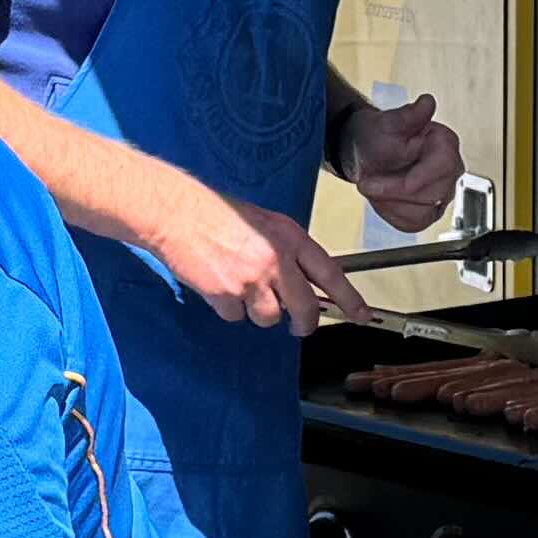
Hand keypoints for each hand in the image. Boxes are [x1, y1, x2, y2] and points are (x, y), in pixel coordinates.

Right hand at [133, 176, 372, 333]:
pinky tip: (216, 285)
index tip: (361, 314)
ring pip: (268, 318)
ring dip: (254, 311)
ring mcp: (252, 279)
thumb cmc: (216, 214)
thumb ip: (286, 252)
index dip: (349, 298)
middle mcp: (276, 259)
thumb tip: (302, 284)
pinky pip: (236, 317)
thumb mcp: (264, 224)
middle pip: (305, 310)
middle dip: (303, 323)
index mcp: (290, 237)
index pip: (330, 273)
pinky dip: (227, 308)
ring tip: (237, 285)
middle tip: (297, 326)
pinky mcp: (227, 294)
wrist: (176, 212)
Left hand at [335, 94, 464, 234]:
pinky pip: (414, 223)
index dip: (407, 182)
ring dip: (391, 204)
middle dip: (393, 193)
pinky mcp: (430, 210)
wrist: (366, 152)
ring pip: (423, 214)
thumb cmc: (378, 135)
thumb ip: (408, 117)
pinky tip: (384, 198)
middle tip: (367, 183)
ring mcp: (443, 192)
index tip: (374, 183)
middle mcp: (450, 170)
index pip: (440, 170)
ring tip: (377, 187)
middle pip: (431, 196)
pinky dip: (393, 214)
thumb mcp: (387, 124)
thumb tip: (426, 103)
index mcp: (446, 144)